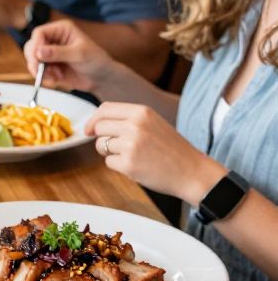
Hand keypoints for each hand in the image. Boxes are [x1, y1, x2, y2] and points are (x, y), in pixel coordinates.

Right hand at [23, 20, 116, 92]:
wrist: (101, 78)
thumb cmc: (96, 61)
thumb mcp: (79, 54)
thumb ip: (58, 53)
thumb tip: (39, 52)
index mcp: (61, 29)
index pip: (39, 33)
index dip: (36, 45)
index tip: (38, 57)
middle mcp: (53, 39)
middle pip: (32, 46)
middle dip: (34, 60)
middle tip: (40, 71)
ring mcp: (49, 53)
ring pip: (32, 59)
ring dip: (40, 70)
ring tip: (55, 75)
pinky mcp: (48, 66)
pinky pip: (37, 70)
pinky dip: (43, 76)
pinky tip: (56, 78)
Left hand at [85, 102, 224, 202]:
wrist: (192, 172)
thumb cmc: (172, 149)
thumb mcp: (153, 123)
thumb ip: (128, 119)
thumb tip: (96, 123)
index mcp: (142, 112)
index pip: (104, 109)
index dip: (93, 120)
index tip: (88, 130)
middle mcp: (134, 125)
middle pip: (98, 127)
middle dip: (102, 138)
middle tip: (117, 147)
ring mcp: (130, 145)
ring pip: (101, 146)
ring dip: (110, 153)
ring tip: (133, 155)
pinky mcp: (128, 164)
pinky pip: (108, 163)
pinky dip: (118, 166)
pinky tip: (136, 166)